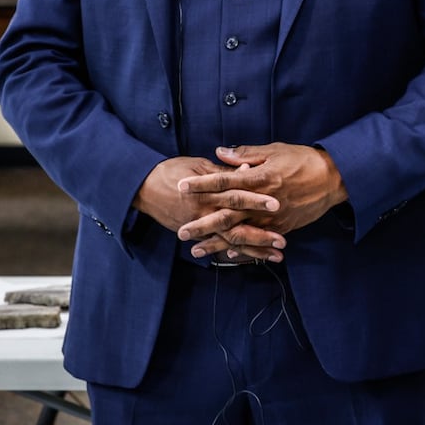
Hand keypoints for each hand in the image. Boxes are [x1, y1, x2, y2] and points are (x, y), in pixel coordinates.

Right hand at [134, 156, 284, 261]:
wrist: (142, 188)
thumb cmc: (171, 171)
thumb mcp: (198, 165)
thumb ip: (223, 171)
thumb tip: (247, 169)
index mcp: (208, 191)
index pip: (237, 195)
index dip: (256, 200)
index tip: (277, 205)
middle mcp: (204, 212)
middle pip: (236, 225)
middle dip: (260, 235)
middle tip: (282, 241)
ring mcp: (199, 225)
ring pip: (229, 241)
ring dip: (253, 250)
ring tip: (275, 256)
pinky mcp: (193, 233)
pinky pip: (216, 245)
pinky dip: (233, 252)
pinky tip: (251, 258)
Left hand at [174, 143, 347, 260]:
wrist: (333, 179)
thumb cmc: (304, 160)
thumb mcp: (275, 150)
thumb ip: (246, 154)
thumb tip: (220, 152)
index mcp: (260, 178)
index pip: (224, 181)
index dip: (202, 184)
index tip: (182, 187)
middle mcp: (263, 201)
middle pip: (227, 214)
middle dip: (203, 224)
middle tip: (181, 231)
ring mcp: (273, 218)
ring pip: (240, 233)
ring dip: (217, 242)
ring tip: (196, 250)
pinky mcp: (283, 228)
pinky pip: (259, 241)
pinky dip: (243, 249)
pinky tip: (227, 253)